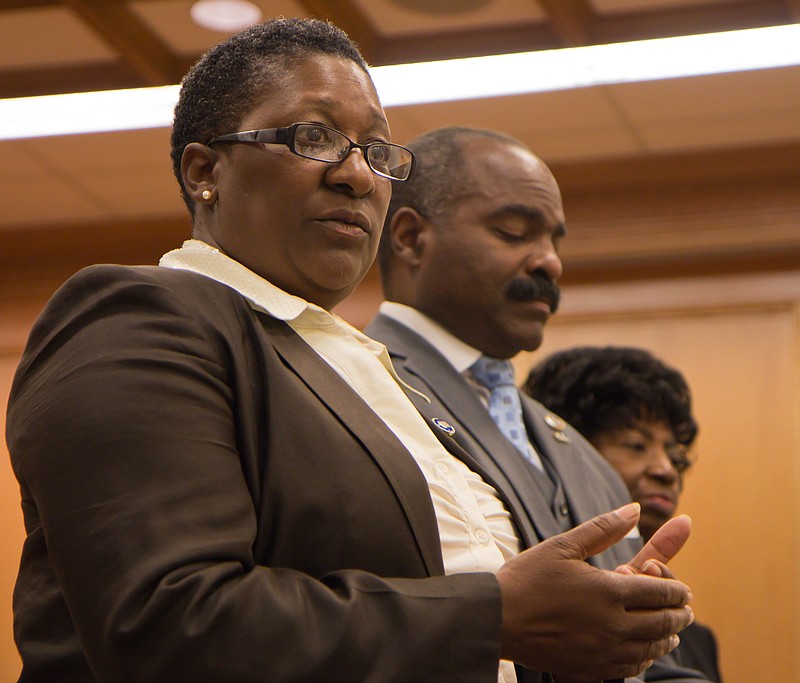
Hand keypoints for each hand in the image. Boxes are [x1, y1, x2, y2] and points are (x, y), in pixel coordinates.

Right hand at [496, 503, 692, 679]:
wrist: (496, 618)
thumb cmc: (527, 578)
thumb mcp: (563, 545)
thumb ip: (604, 528)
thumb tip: (634, 509)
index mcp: (609, 591)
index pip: (662, 591)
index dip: (677, 589)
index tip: (682, 588)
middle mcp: (613, 625)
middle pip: (664, 622)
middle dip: (679, 614)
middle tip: (684, 609)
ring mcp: (603, 652)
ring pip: (651, 648)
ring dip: (667, 637)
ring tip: (670, 631)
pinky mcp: (590, 670)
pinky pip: (631, 668)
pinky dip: (645, 658)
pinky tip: (642, 650)